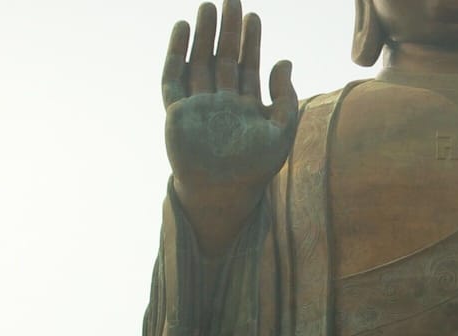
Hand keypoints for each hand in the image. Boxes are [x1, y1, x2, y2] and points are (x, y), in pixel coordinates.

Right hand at [162, 0, 297, 191]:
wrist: (224, 194)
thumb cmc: (255, 169)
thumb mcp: (281, 131)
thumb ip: (285, 97)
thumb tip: (284, 61)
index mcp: (244, 105)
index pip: (247, 64)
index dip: (251, 41)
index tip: (254, 16)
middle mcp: (220, 101)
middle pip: (222, 57)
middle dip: (227, 30)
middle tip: (230, 0)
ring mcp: (197, 105)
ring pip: (199, 61)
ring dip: (202, 35)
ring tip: (206, 8)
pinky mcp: (177, 112)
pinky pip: (173, 78)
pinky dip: (176, 54)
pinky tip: (181, 30)